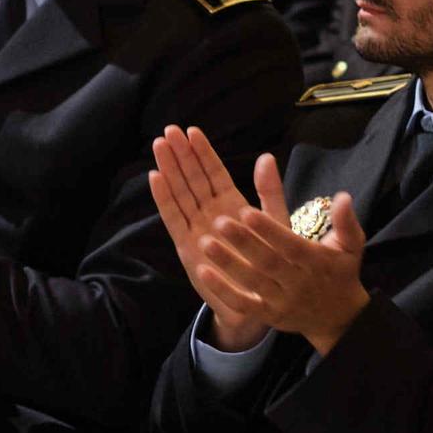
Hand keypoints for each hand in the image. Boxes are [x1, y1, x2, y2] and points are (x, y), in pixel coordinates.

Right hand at [148, 124, 265, 349]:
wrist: (258, 302)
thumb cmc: (269, 262)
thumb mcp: (277, 222)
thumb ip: (270, 191)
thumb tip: (266, 156)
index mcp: (232, 204)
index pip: (215, 173)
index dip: (204, 152)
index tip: (192, 130)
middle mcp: (211, 213)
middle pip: (193, 178)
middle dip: (181, 154)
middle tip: (169, 130)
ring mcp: (197, 229)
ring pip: (181, 193)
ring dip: (170, 169)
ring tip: (160, 145)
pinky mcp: (187, 246)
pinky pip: (174, 218)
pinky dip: (164, 198)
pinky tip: (155, 177)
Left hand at [174, 145, 370, 355]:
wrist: (338, 319)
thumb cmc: (340, 273)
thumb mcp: (351, 246)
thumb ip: (346, 221)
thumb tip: (343, 196)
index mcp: (315, 261)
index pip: (289, 244)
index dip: (268, 230)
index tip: (246, 211)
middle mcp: (297, 282)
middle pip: (267, 262)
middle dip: (242, 242)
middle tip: (218, 221)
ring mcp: (281, 301)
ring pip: (252, 282)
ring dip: (227, 263)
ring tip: (204, 242)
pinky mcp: (268, 315)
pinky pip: (243, 304)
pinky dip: (222, 290)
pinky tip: (202, 272)